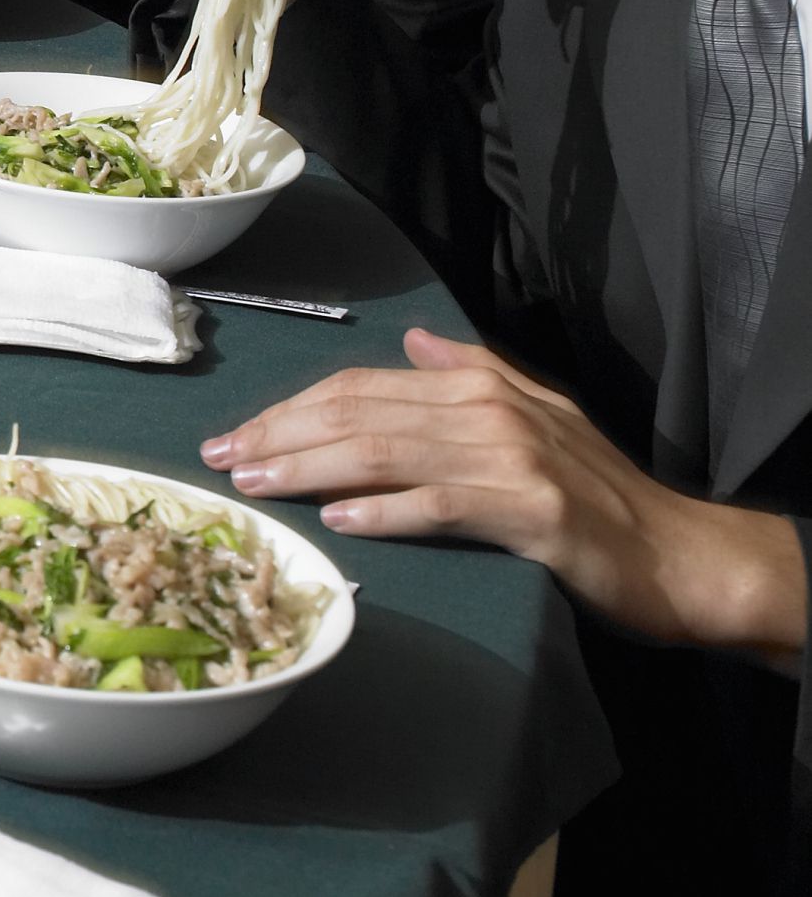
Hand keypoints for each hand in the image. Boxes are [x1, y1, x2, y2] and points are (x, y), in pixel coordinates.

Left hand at [205, 329, 810, 664]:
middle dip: (279, 434)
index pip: (360, 387)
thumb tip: (416, 341)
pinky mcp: (531, 511)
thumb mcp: (538, 415)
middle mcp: (487, 409)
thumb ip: (472, 373)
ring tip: (254, 484)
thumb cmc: (599, 493)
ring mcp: (509, 458)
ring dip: (308, 468)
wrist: (678, 555)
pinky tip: (339, 520)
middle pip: (357, 413)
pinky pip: (439, 505)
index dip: (290, 408)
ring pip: (383, 454)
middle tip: (219, 459)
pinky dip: (383, 511)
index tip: (236, 435)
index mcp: (477, 384)